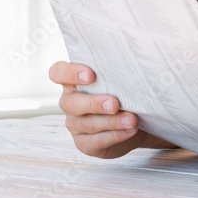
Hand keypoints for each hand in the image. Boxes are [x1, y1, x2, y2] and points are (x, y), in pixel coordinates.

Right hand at [49, 61, 172, 158]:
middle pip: (71, 102)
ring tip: (132, 119)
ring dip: (111, 122)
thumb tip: (139, 55)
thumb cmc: (125, 92)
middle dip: (94, 103)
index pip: (58, 73)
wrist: (136, 120)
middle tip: (115, 103)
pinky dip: (115, 135)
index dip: (69, 73)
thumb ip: (119, 68)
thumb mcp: (121, 78)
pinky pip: (95, 141)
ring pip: (87, 124)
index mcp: (74, 81)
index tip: (90, 75)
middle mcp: (70, 102)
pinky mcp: (84, 143)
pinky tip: (130, 130)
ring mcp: (75, 124)